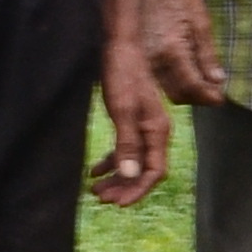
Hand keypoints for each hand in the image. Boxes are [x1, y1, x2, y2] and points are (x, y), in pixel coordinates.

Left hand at [91, 37, 169, 206]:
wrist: (121, 47)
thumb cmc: (123, 76)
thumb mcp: (122, 110)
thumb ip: (127, 143)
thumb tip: (131, 174)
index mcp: (157, 131)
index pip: (154, 172)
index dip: (138, 190)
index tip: (118, 203)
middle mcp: (154, 132)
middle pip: (143, 171)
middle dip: (123, 187)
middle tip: (99, 198)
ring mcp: (143, 126)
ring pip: (133, 162)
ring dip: (116, 178)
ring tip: (94, 189)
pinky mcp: (131, 120)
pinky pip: (124, 149)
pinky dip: (111, 162)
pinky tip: (93, 170)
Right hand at [140, 0, 226, 108]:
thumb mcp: (199, 20)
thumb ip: (207, 54)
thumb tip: (217, 80)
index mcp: (171, 50)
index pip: (191, 88)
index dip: (208, 97)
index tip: (220, 98)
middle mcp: (152, 60)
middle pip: (177, 96)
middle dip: (196, 97)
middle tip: (211, 90)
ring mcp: (139, 59)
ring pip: (162, 91)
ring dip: (183, 92)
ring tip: (198, 83)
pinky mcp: (130, 54)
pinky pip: (149, 79)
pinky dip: (166, 83)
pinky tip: (178, 75)